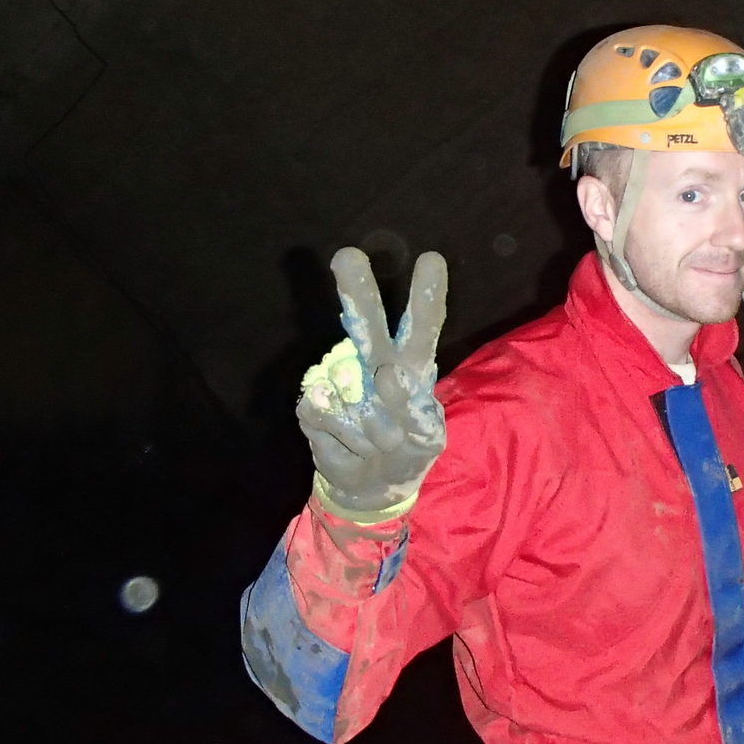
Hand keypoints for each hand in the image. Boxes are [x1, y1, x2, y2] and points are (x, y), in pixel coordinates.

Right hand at [296, 247, 447, 516]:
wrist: (373, 487)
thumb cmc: (407, 451)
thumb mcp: (427, 439)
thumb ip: (414, 410)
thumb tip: (383, 375)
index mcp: (410, 364)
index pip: (421, 327)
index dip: (426, 296)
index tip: (431, 260)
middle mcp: (372, 361)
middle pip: (366, 324)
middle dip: (357, 291)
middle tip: (347, 256)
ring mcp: (339, 380)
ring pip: (348, 390)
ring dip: (370, 432)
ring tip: (377, 444)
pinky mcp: (311, 404)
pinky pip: (324, 413)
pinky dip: (345, 443)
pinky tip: (351, 447)